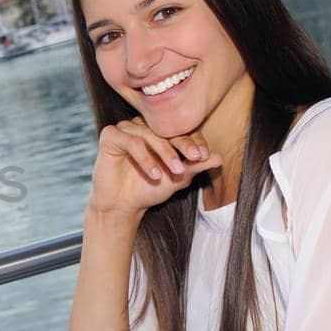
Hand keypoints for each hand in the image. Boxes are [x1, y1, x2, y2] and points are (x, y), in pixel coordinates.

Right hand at [87, 117, 221, 215]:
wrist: (122, 205)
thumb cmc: (148, 189)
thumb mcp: (178, 178)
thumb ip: (195, 167)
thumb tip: (220, 158)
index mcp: (157, 131)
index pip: (178, 128)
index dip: (193, 140)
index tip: (205, 156)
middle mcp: (141, 125)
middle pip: (165, 128)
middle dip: (183, 144)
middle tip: (196, 158)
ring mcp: (125, 128)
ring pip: (150, 134)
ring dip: (165, 153)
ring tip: (176, 172)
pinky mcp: (110, 135)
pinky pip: (131, 142)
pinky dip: (145, 158)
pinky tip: (155, 174)